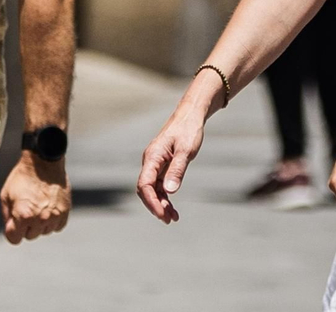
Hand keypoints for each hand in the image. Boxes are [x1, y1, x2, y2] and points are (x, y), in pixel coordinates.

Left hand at [0, 153, 70, 242]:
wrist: (44, 162)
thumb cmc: (22, 177)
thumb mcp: (6, 195)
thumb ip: (6, 216)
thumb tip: (10, 229)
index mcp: (23, 216)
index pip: (14, 239)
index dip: (12, 232)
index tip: (13, 224)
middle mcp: (39, 219)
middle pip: (30, 236)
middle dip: (25, 227)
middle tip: (26, 211)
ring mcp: (54, 216)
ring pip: (44, 232)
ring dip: (40, 224)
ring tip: (38, 207)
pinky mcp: (65, 212)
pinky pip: (57, 227)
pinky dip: (52, 221)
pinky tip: (48, 209)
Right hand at [137, 105, 206, 222]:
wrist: (191, 116)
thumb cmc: (188, 130)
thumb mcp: (186, 151)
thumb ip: (177, 170)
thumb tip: (170, 192)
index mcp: (152, 157)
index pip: (144, 184)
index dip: (151, 201)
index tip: (162, 214)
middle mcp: (150, 162)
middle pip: (146, 190)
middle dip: (155, 206)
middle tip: (169, 220)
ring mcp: (156, 164)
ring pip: (153, 190)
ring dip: (161, 204)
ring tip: (173, 219)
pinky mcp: (163, 166)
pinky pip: (160, 185)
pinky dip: (165, 197)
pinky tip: (172, 208)